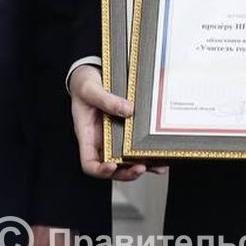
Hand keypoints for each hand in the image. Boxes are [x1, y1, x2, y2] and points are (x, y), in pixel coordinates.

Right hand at [67, 65, 148, 180]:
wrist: (91, 73)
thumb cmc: (83, 84)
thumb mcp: (89, 89)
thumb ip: (106, 100)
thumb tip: (128, 110)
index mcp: (87, 135)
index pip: (89, 163)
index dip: (100, 170)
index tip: (112, 165)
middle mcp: (101, 141)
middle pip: (112, 168)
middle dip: (127, 172)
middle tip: (140, 167)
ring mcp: (115, 137)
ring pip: (128, 160)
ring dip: (143, 166)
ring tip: (157, 166)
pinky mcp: (127, 131)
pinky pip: (137, 146)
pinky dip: (150, 154)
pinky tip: (162, 156)